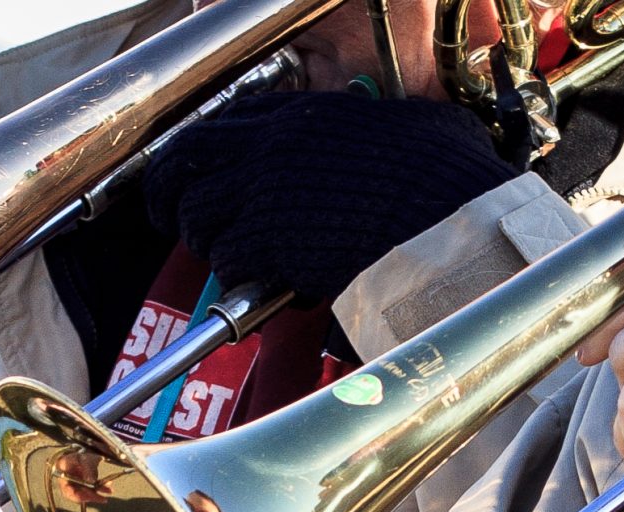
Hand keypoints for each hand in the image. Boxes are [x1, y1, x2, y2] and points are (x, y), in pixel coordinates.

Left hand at [142, 90, 518, 300]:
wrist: (451, 226)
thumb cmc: (448, 180)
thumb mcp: (411, 128)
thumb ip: (379, 130)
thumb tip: (398, 134)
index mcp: (305, 114)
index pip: (224, 123)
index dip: (200, 153)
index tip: (195, 171)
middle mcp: (273, 147)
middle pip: (187, 161)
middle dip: (172, 193)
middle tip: (173, 215)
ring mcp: (266, 195)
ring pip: (198, 217)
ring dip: (208, 242)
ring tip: (232, 258)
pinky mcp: (271, 245)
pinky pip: (228, 262)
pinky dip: (238, 278)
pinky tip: (266, 286)